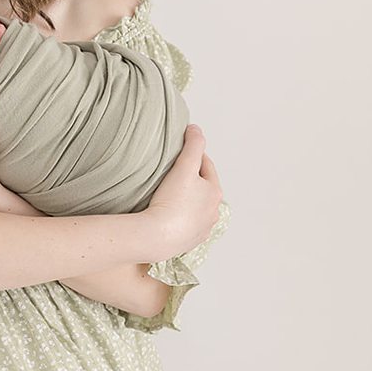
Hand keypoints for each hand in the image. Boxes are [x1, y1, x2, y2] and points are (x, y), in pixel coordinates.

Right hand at [142, 124, 221, 261]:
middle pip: (202, 187)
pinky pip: (185, 224)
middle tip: (170, 173)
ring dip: (185, 200)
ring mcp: (201, 228)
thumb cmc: (171, 202)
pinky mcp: (188, 241)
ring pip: (195, 207)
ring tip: (166, 194)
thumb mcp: (184, 166)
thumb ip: (192, 145)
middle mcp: (213, 211)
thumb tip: (196, 129)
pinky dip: (179, 217)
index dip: (192, 156)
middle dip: (190, 179)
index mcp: (215, 192)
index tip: (178, 153)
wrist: (157, 236)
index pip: (206, 165)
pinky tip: (166, 215)